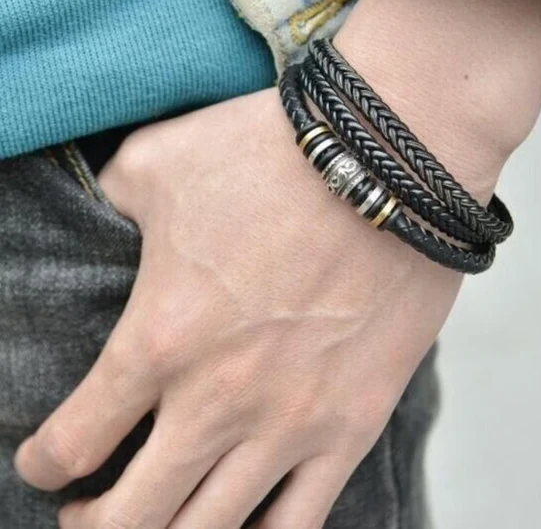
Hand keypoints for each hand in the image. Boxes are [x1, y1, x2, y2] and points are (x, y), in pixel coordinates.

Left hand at [13, 0, 540, 527]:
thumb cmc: (275, 153)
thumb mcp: (159, 159)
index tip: (46, 461)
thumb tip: (101, 217)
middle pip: (130, 515)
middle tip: (84, 512)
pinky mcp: (355, 423)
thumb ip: (109, 199)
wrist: (390, 159)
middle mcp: (218, 400)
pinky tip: (243, 523)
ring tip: (157, 522)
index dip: (45, 462)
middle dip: (93, 524)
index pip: (72, 443)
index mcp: (158, 339)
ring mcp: (292, 421)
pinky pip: (299, 522)